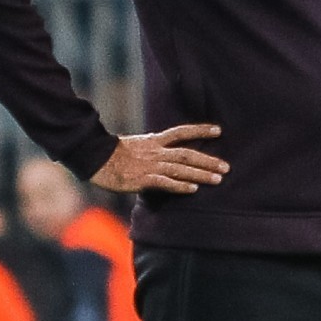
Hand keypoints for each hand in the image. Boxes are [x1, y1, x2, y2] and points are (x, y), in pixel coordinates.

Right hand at [91, 124, 228, 194]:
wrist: (93, 158)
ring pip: (180, 169)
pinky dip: (180, 186)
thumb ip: (152, 145)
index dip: (200, 130)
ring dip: (200, 174)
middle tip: (227, 167)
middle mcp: (156, 152)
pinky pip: (164, 183)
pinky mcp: (142, 180)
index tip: (219, 130)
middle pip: (187, 154)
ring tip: (218, 179)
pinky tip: (193, 189)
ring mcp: (150, 166)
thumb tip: (164, 144)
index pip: (181, 132)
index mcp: (154, 141)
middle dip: (208, 160)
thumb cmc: (112, 153)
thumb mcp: (136, 143)